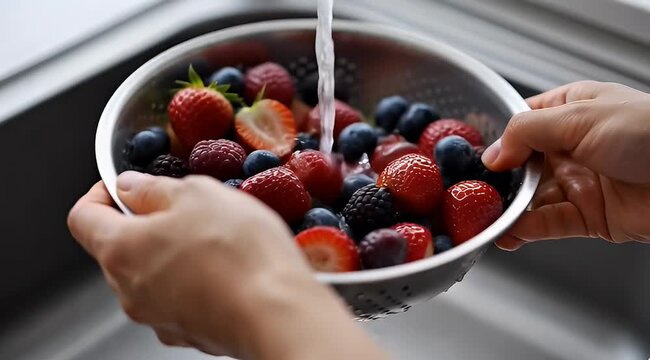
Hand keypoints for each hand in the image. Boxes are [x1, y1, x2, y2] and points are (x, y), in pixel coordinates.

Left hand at [67, 172, 386, 359]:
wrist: (278, 312)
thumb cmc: (239, 253)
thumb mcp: (197, 193)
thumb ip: (153, 187)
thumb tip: (131, 187)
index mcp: (120, 250)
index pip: (82, 217)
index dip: (100, 193)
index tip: (125, 184)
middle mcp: (128, 291)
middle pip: (119, 247)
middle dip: (146, 222)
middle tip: (185, 207)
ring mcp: (157, 317)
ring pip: (152, 273)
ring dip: (173, 251)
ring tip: (216, 238)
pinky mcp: (187, 332)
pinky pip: (179, 298)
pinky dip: (194, 280)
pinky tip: (226, 268)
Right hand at [481, 81, 649, 249]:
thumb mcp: (580, 117)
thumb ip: (527, 132)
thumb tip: (492, 154)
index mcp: (571, 111)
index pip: (522, 123)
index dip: (497, 138)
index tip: (472, 154)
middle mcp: (571, 147)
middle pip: (521, 165)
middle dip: (499, 179)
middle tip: (472, 191)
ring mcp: (579, 182)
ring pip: (532, 198)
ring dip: (509, 209)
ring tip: (484, 218)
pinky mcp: (588, 216)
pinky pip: (548, 224)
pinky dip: (526, 230)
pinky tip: (509, 233)